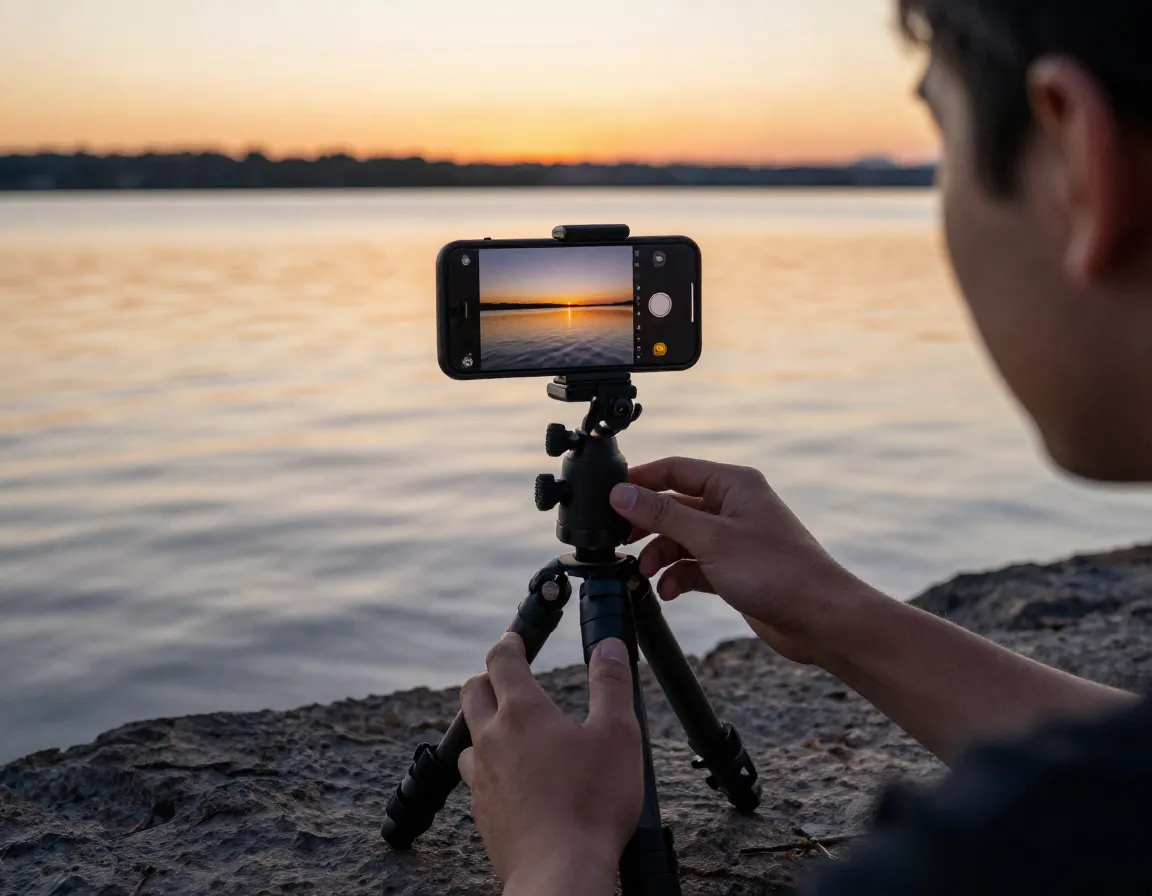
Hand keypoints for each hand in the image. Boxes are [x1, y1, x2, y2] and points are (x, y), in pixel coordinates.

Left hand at [458, 633, 642, 895]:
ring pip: (468, 736)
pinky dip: (488, 764)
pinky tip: (509, 776)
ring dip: (484, 722)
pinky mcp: (482, 812)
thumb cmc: (592, 804)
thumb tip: (609, 647)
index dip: (508, 642)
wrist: (560, 873)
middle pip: (473, 692)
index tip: (514, 637)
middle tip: (507, 674)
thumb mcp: (618, 734)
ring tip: (508, 726)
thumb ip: (611, 684)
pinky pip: (475, 776)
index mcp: (523, 713)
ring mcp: (482, 778)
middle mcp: (493, 740)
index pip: (502, 661)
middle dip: (488, 676)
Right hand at [609, 457, 879, 665]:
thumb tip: (622, 492)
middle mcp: (733, 507)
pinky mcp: (733, 569)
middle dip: (646, 524)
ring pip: (680, 538)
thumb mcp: (710, 539)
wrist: (820, 619)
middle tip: (619, 540)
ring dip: (659, 554)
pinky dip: (677, 576)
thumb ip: (663, 514)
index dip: (640, 481)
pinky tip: (668, 590)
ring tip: (646, 572)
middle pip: (674, 505)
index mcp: (733, 484)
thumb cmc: (777, 572)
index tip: (608, 497)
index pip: (675, 469)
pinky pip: (693, 565)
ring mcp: (732, 539)